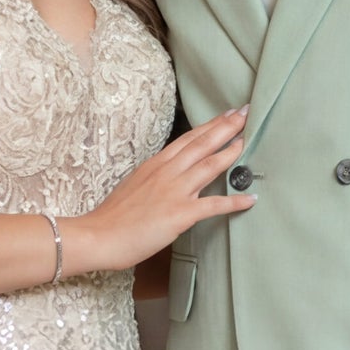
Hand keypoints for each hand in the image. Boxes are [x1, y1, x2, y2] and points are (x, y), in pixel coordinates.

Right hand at [64, 109, 254, 275]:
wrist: (98, 236)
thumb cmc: (112, 217)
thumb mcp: (133, 185)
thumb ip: (153, 178)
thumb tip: (167, 177)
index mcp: (155, 165)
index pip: (188, 139)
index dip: (209, 126)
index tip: (225, 114)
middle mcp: (167, 172)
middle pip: (202, 144)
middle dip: (226, 127)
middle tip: (245, 113)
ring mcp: (174, 191)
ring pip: (210, 166)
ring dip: (231, 152)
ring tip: (248, 141)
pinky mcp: (180, 214)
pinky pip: (213, 205)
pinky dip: (234, 202)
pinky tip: (250, 199)